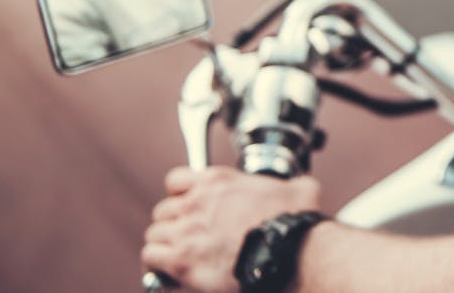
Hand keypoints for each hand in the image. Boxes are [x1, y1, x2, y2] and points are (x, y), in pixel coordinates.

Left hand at [142, 166, 321, 292]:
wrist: (291, 253)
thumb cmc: (296, 225)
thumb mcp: (301, 191)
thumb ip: (294, 185)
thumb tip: (303, 187)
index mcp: (219, 182)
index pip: (176, 181)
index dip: (180, 196)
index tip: (188, 209)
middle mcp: (198, 201)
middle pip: (163, 211)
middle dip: (172, 226)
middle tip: (187, 241)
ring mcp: (187, 230)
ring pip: (154, 234)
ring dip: (164, 247)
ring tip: (178, 260)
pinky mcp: (181, 259)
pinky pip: (151, 257)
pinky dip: (156, 266)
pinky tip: (170, 273)